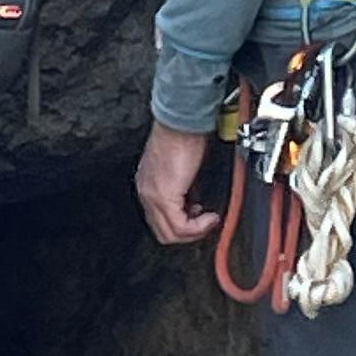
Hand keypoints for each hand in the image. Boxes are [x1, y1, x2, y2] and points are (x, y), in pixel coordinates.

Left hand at [135, 118, 223, 249]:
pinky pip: (181, 227)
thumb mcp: (180, 169)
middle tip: (205, 222)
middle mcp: (146, 194)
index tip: (199, 216)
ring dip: (194, 231)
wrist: (180, 122)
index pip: (160, 221)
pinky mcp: (164, 196)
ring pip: (170, 234)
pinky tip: (209, 216)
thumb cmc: (181, 136)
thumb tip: (194, 203)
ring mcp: (152, 196)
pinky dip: (198, 227)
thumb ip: (182, 189)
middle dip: (189, 233)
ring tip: (208, 219)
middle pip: (164, 233)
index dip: (183, 224)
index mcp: (148, 186)